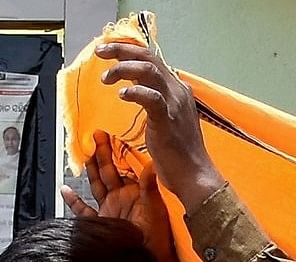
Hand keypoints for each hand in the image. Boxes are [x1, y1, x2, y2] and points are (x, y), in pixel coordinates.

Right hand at [70, 137, 159, 229]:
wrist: (151, 258)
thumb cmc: (158, 234)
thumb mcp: (155, 207)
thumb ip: (150, 186)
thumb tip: (151, 164)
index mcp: (133, 191)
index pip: (121, 166)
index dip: (113, 151)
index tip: (106, 136)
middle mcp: (120, 197)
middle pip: (106, 171)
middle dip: (100, 154)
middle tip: (95, 136)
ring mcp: (110, 209)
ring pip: (96, 185)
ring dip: (90, 170)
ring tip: (84, 155)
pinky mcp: (101, 222)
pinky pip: (84, 211)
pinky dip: (73, 202)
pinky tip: (65, 190)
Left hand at [92, 33, 222, 206]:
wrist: (194, 175)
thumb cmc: (179, 154)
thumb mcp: (168, 120)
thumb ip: (156, 102)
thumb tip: (139, 90)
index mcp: (177, 90)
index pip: (152, 59)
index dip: (130, 51)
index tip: (110, 51)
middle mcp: (178, 91)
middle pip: (149, 58)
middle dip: (122, 50)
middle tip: (100, 50)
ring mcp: (175, 104)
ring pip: (149, 71)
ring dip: (124, 68)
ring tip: (106, 76)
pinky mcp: (168, 120)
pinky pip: (151, 97)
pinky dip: (135, 92)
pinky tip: (122, 94)